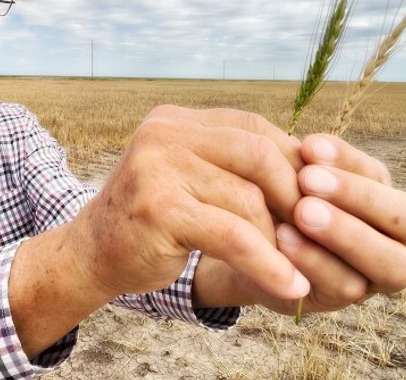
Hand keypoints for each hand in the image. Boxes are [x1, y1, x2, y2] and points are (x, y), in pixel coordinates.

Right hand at [71, 105, 310, 301]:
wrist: (89, 255)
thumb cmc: (150, 224)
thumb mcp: (190, 180)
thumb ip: (231, 166)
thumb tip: (312, 172)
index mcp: (175, 120)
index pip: (252, 127)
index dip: (291, 161)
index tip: (316, 198)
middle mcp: (164, 133)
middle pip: (257, 153)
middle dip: (294, 195)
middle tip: (316, 232)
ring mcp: (157, 167)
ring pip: (248, 198)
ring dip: (281, 238)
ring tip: (300, 266)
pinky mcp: (160, 208)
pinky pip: (233, 235)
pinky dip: (268, 263)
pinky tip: (291, 285)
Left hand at [276, 133, 405, 312]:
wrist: (247, 245)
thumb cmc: (282, 200)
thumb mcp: (295, 176)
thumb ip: (310, 164)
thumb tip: (311, 148)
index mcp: (386, 201)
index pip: (388, 179)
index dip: (351, 163)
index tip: (309, 147)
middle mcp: (395, 241)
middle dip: (360, 198)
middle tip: (308, 179)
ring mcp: (375, 277)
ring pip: (392, 264)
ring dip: (346, 233)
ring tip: (301, 211)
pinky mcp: (341, 302)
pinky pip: (344, 286)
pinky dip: (315, 260)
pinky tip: (283, 239)